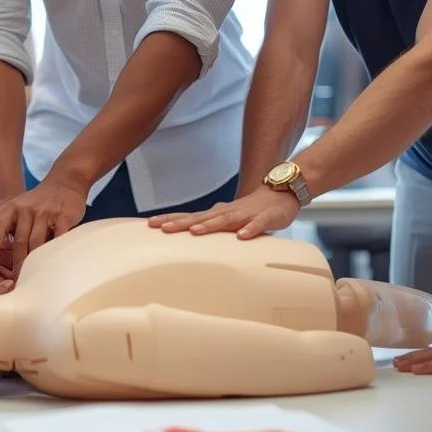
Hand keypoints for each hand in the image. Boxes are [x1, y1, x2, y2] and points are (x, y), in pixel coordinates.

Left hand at [0, 180, 86, 280]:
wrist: (64, 183)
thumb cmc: (35, 205)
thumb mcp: (12, 211)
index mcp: (6, 210)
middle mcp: (22, 209)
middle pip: (16, 243)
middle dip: (16, 266)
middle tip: (17, 284)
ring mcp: (43, 212)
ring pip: (36, 242)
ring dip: (34, 263)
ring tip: (33, 278)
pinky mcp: (62, 215)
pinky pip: (57, 236)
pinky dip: (55, 251)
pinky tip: (54, 262)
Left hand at [148, 186, 299, 238]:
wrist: (281, 194)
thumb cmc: (250, 209)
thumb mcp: (227, 217)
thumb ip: (210, 224)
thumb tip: (189, 230)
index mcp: (217, 214)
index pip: (190, 216)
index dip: (171, 219)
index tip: (150, 224)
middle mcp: (227, 213)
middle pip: (201, 218)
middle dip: (182, 223)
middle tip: (162, 228)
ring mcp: (245, 215)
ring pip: (225, 221)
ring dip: (210, 226)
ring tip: (195, 231)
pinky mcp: (265, 219)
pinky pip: (257, 226)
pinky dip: (249, 231)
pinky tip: (241, 237)